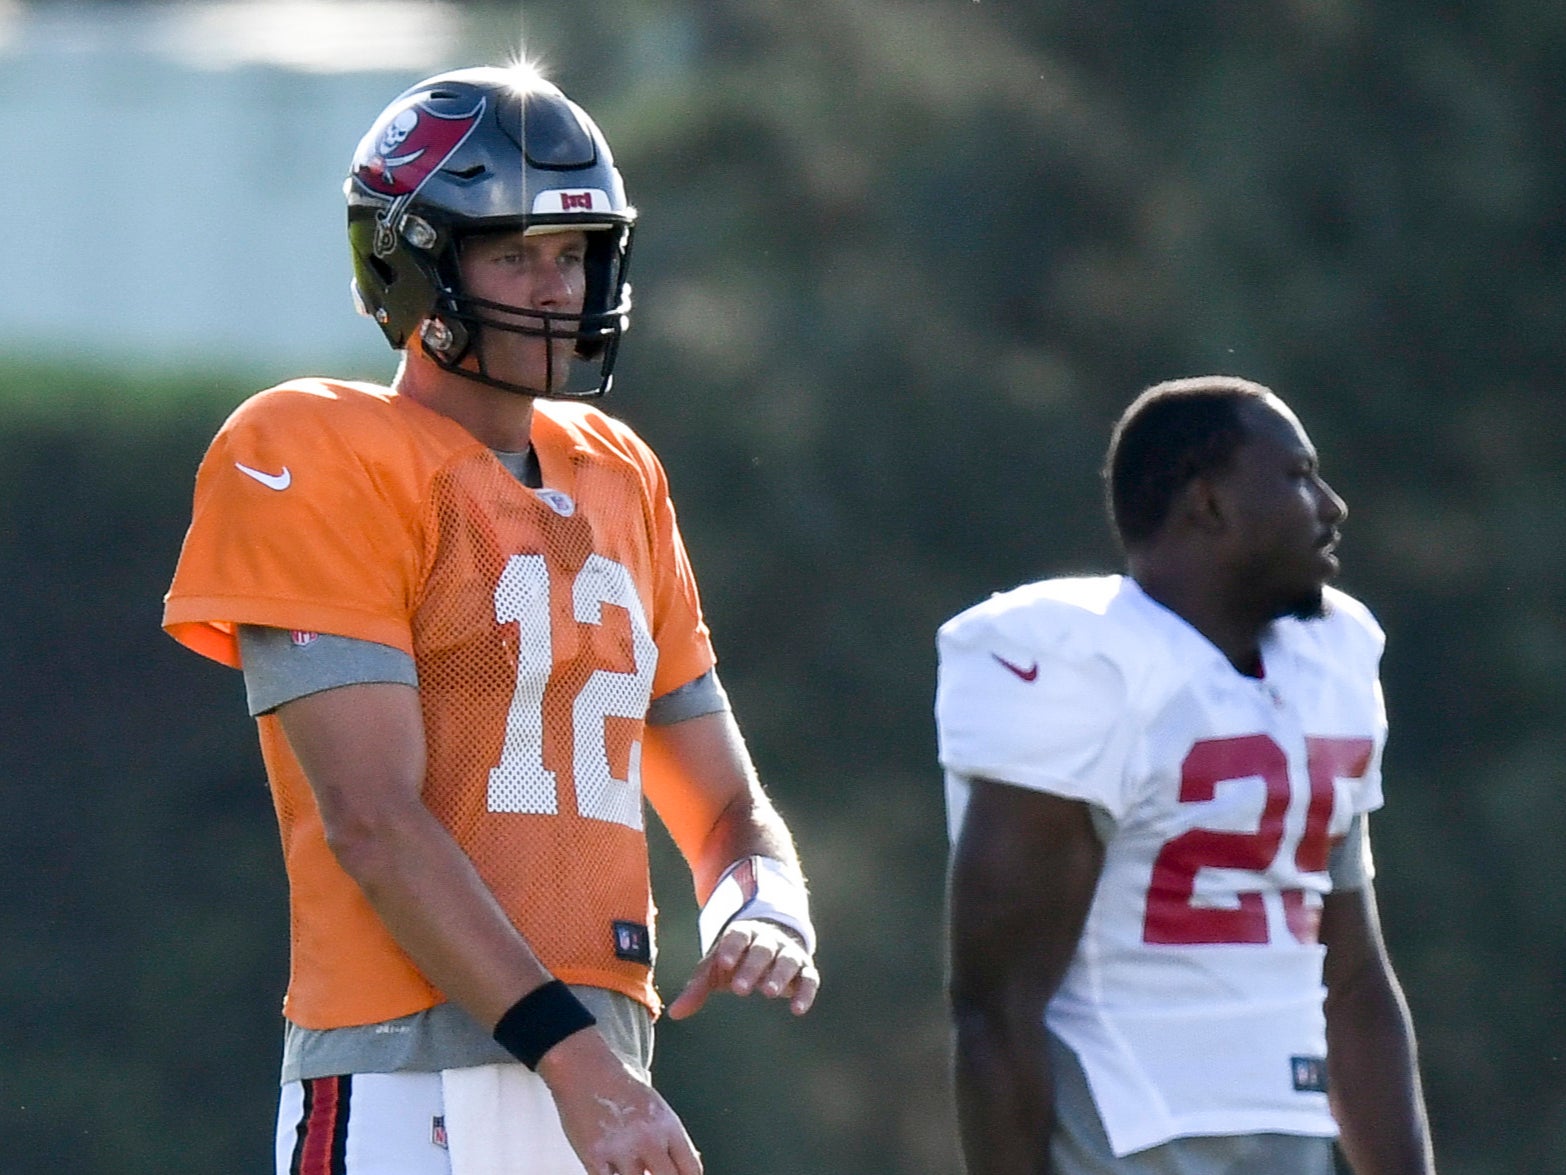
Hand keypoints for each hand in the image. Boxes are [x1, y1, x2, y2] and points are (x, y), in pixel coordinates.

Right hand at [537, 1030, 701, 1174]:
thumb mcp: (656, 1107)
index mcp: (667, 1125)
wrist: (584, 1068)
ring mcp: (621, 1149)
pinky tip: (608, 1163)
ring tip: (627, 1162)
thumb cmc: (619, 1084)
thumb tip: (686, 1165)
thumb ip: (671, 1139)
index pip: (691, 1168)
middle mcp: (648, 1139)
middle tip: (651, 1172)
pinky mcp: (594, 1156)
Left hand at [665, 918, 820, 1019]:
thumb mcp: (715, 969)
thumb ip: (697, 989)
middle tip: (739, 988)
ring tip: (768, 993)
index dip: (732, 947)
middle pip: (763, 949)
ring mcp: (788, 953)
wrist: (770, 942)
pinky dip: (805, 992)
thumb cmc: (736, 959)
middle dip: (752, 966)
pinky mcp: (804, 970)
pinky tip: (797, 1009)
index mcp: (744, 933)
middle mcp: (768, 940)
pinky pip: (809, 978)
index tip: (723, 963)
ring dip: (779, 975)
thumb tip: (674, 1014)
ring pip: (787, 959)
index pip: (738, 935)